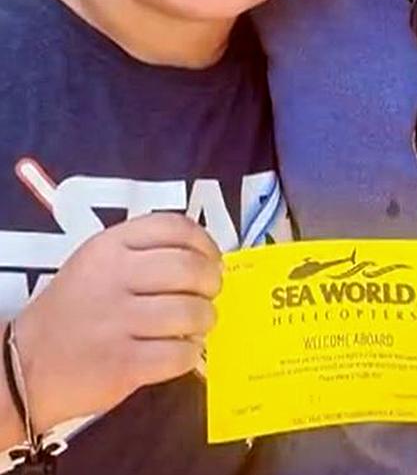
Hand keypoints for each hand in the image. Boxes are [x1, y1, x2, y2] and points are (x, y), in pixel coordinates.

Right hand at [14, 213, 221, 432]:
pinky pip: (180, 354)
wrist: (28, 364)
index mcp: (109, 247)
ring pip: (191, 312)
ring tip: (198, 323)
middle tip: (210, 292)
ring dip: (206, 319)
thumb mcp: (96, 261)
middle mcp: (114, 278)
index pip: (174, 227)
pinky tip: (181, 351)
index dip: (205, 242)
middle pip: (190, 268)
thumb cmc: (71, 311)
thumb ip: (142, 251)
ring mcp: (118, 322)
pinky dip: (190, 354)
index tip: (213, 257)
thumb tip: (201, 257)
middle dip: (212, 282)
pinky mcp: (123, 364)